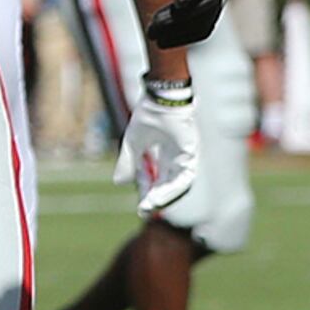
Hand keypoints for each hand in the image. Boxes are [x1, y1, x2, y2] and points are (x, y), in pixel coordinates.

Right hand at [125, 77, 200, 216]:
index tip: (140, 206)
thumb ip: (128, 163)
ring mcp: (185, 156)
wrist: (161, 98)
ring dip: (164, 198)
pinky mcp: (190, 154)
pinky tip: (160, 196)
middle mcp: (176, 157)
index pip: (156, 179)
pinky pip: (184, 178)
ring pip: (177, 185)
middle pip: (167, 185)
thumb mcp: (132, 144)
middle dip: (156, 199)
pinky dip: (172, 189)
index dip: (148, 192)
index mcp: (164, 154)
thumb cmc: (149, 115)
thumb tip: (119, 183)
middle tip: (144, 211)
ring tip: (151, 206)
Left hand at [130, 0, 231, 45]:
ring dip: (179, 32)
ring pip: (204, 21)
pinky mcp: (205, 6)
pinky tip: (160, 40)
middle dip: (181, 17)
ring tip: (152, 34)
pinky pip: (199, 28)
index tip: (178, 2)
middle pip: (207, 3)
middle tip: (153, 26)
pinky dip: (182, 36)